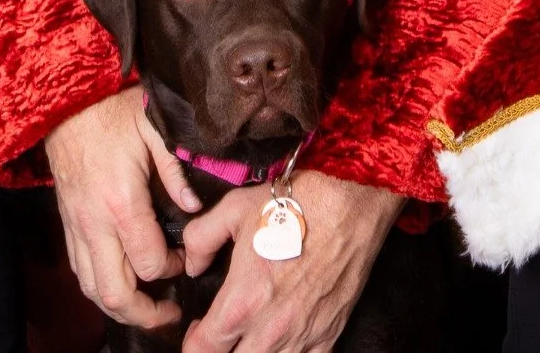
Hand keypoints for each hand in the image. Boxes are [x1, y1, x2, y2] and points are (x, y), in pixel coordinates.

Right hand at [45, 85, 202, 329]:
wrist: (64, 103)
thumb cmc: (111, 111)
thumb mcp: (153, 128)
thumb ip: (176, 169)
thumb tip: (196, 205)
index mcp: (120, 202)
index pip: (149, 261)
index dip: (173, 269)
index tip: (187, 258)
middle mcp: (94, 223)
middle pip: (115, 293)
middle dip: (145, 314)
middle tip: (170, 314)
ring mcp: (76, 228)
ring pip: (92, 290)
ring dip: (120, 307)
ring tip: (147, 308)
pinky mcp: (67, 225)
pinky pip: (80, 272)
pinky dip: (100, 287)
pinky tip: (121, 281)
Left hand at [180, 171, 404, 351]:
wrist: (347, 202)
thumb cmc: (294, 204)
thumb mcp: (233, 209)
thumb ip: (201, 239)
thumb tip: (192, 264)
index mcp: (241, 302)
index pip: (202, 350)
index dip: (194, 341)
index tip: (198, 328)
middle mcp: (270, 329)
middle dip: (223, 351)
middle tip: (224, 334)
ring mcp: (302, 336)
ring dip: (256, 351)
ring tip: (255, 332)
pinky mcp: (329, 335)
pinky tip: (288, 338)